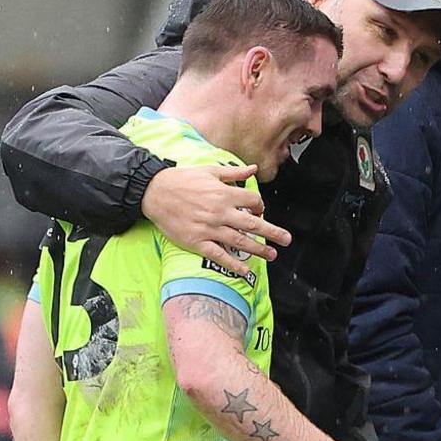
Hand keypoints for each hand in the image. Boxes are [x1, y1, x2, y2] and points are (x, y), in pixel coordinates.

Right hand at [142, 164, 288, 280]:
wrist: (154, 192)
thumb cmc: (181, 179)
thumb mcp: (209, 170)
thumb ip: (233, 173)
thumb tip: (252, 170)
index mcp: (224, 193)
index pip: (253, 202)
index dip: (260, 207)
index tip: (259, 212)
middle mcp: (220, 212)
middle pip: (253, 225)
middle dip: (272, 233)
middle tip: (286, 240)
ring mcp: (209, 228)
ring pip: (239, 242)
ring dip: (258, 250)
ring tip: (272, 255)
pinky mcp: (196, 241)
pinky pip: (218, 255)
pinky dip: (233, 264)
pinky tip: (245, 270)